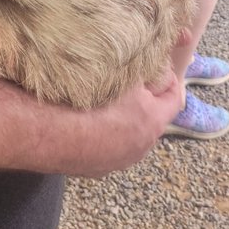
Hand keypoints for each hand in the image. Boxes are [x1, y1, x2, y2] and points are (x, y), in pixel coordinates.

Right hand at [54, 69, 180, 178]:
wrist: (53, 134)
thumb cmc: (89, 99)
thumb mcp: (122, 71)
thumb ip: (142, 67)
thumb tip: (151, 60)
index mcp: (152, 120)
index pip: (174, 98)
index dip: (170, 80)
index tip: (161, 68)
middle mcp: (141, 146)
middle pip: (152, 118)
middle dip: (145, 99)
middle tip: (131, 80)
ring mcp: (119, 160)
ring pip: (129, 134)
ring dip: (123, 118)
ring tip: (106, 100)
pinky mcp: (98, 168)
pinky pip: (108, 146)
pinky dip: (103, 133)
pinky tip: (87, 119)